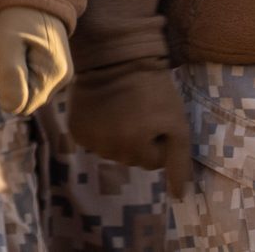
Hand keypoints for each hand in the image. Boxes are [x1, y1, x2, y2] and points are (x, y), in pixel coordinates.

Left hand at [0, 6, 72, 115]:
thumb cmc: (18, 17)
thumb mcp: (7, 42)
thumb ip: (9, 75)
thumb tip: (10, 108)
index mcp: (53, 76)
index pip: (21, 105)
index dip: (6, 87)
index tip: (5, 59)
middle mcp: (62, 80)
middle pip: (24, 99)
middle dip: (10, 80)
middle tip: (8, 52)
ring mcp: (60, 75)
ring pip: (26, 90)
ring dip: (13, 73)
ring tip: (14, 47)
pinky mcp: (55, 69)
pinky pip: (30, 80)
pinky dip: (19, 68)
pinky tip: (20, 49)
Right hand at [66, 59, 193, 197]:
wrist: (114, 57)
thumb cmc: (153, 90)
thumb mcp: (177, 124)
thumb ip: (179, 162)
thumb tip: (179, 197)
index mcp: (134, 148)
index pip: (154, 163)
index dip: (159, 140)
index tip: (156, 118)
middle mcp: (107, 149)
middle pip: (132, 159)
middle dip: (139, 140)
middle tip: (140, 113)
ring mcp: (88, 140)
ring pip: (113, 152)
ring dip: (120, 136)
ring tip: (122, 110)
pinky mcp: (75, 131)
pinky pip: (94, 143)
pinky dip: (100, 130)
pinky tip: (103, 112)